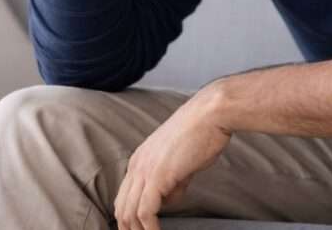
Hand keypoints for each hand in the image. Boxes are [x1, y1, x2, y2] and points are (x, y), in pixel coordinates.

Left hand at [114, 90, 230, 229]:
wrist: (210, 114)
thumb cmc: (202, 133)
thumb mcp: (181, 162)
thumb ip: (172, 181)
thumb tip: (169, 199)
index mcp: (140, 158)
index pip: (124, 196)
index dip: (129, 217)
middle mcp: (137, 164)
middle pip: (121, 207)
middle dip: (128, 229)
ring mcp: (145, 170)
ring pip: (129, 212)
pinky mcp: (158, 176)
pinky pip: (145, 211)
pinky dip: (149, 228)